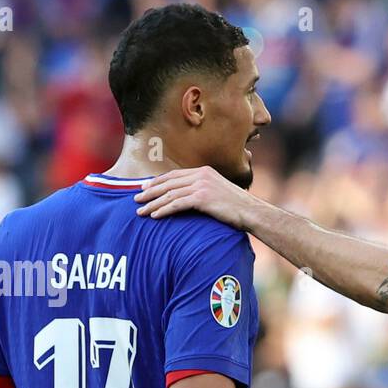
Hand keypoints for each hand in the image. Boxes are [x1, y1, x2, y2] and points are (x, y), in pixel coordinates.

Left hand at [135, 167, 254, 227]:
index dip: (157, 181)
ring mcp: (201, 186)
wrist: (252, 212)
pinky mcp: (202, 198)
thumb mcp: (220, 193)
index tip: (145, 187)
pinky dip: (163, 210)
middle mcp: (201, 175)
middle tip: (136, 198)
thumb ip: (205, 191)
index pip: (174, 175)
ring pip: (170, 194)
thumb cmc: (238, 208)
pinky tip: (154, 216)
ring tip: (140, 210)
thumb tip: (192, 199)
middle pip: (168, 182)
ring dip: (152, 202)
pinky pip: (177, 204)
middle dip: (150, 191)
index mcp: (204, 171)